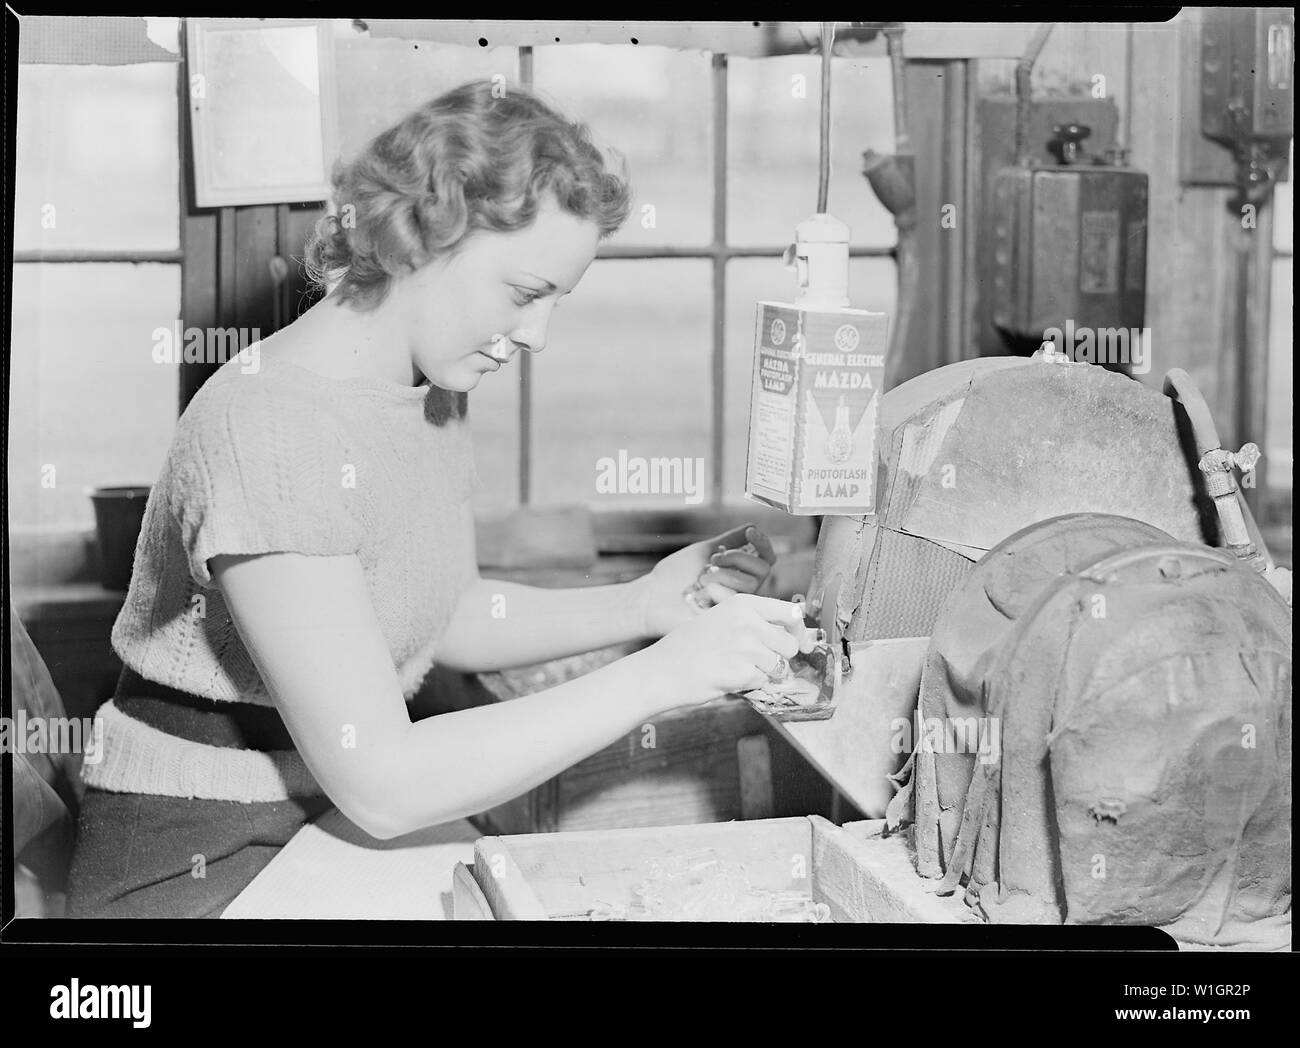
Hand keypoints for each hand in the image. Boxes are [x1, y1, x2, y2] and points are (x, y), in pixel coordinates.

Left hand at [634, 524, 777, 636]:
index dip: (764, 544)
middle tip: (713, 560)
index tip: (750, 532)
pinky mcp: (726, 619)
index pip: (766, 559)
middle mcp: (741, 589)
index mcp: (738, 572)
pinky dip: (715, 592)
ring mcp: (735, 605)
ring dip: (723, 575)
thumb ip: (729, 540)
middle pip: (763, 569)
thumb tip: (752, 526)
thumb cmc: (675, 575)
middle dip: (738, 558)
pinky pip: (735, 600)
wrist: (653, 597)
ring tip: (701, 579)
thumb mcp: (704, 551)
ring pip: (749, 584)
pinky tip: (698, 597)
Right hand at [640, 594, 817, 708]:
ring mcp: (745, 646)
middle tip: (756, 662)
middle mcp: (747, 621)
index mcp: (743, 604)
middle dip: (780, 658)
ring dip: (763, 673)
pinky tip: (727, 678)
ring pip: (778, 666)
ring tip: (735, 668)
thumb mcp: (721, 619)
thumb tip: (797, 636)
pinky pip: (762, 682)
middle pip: (790, 644)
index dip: (798, 631)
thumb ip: (755, 623)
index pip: (791, 613)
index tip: (798, 642)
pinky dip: (750, 685)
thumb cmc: (690, 647)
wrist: (661, 670)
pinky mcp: (741, 671)